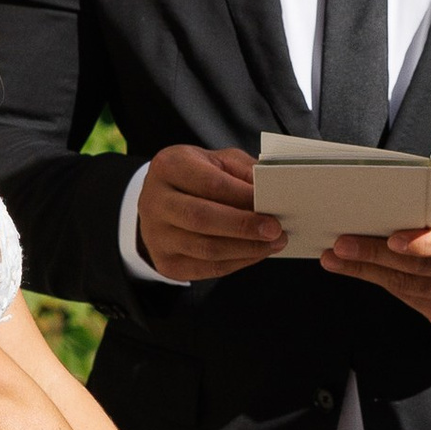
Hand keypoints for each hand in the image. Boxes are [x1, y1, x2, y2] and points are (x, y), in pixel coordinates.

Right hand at [139, 144, 283, 282]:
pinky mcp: (167, 263)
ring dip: (246, 248)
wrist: (162, 201)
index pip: (209, 183)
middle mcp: (155, 201)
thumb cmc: (196, 177)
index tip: (272, 201)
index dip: (242, 195)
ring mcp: (157, 235)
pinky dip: (238, 262)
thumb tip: (271, 191)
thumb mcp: (218, 161)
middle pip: (202, 218)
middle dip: (243, 225)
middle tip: (275, 229)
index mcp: (168, 167)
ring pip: (206, 248)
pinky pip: (207, 268)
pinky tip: (256, 253)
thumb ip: (243, 171)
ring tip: (273, 243)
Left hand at [322, 196, 430, 335]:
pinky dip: (384, 283)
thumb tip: (398, 204)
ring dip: (367, 271)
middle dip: (375, 254)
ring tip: (337, 258)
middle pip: (420, 266)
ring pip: (408, 285)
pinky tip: (361, 272)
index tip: (393, 241)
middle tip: (343, 244)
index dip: (423, 243)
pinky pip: (410, 299)